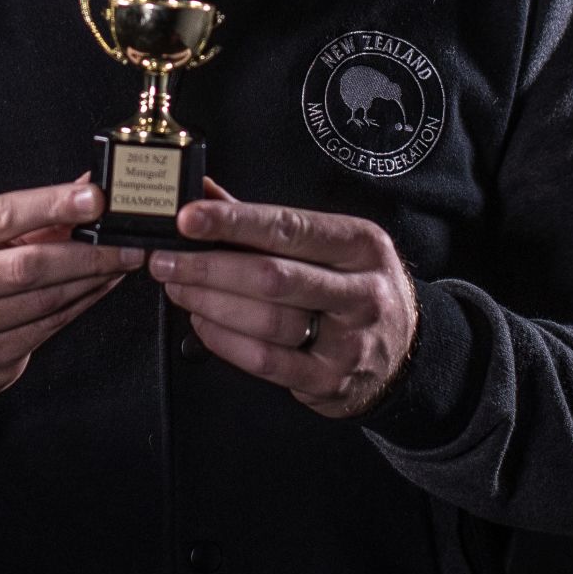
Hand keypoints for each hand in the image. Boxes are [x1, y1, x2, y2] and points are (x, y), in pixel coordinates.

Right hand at [0, 177, 142, 399]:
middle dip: (87, 251)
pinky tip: (101, 285)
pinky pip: (47, 327)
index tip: (95, 198)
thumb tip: (87, 185)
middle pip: (27, 265)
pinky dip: (81, 303)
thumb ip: (24, 213)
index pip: (0, 216)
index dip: (52, 205)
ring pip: (44, 299)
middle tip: (126, 240)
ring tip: (122, 260)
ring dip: (92, 278)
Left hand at [148, 179, 418, 418]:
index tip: (187, 218)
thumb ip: (266, 222)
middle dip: (208, 268)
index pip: (287, 227)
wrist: (406, 352)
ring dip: (210, 304)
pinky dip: (224, 341)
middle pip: (272, 276)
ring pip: (266, 322)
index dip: (232, 222)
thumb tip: (203, 192)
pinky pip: (266, 362)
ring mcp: (349, 341)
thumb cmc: (354, 286)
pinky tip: (203, 323)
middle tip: (166, 261)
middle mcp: (362, 291)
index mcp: (359, 244)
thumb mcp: (329, 245)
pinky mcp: (331, 381)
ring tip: (179, 289)